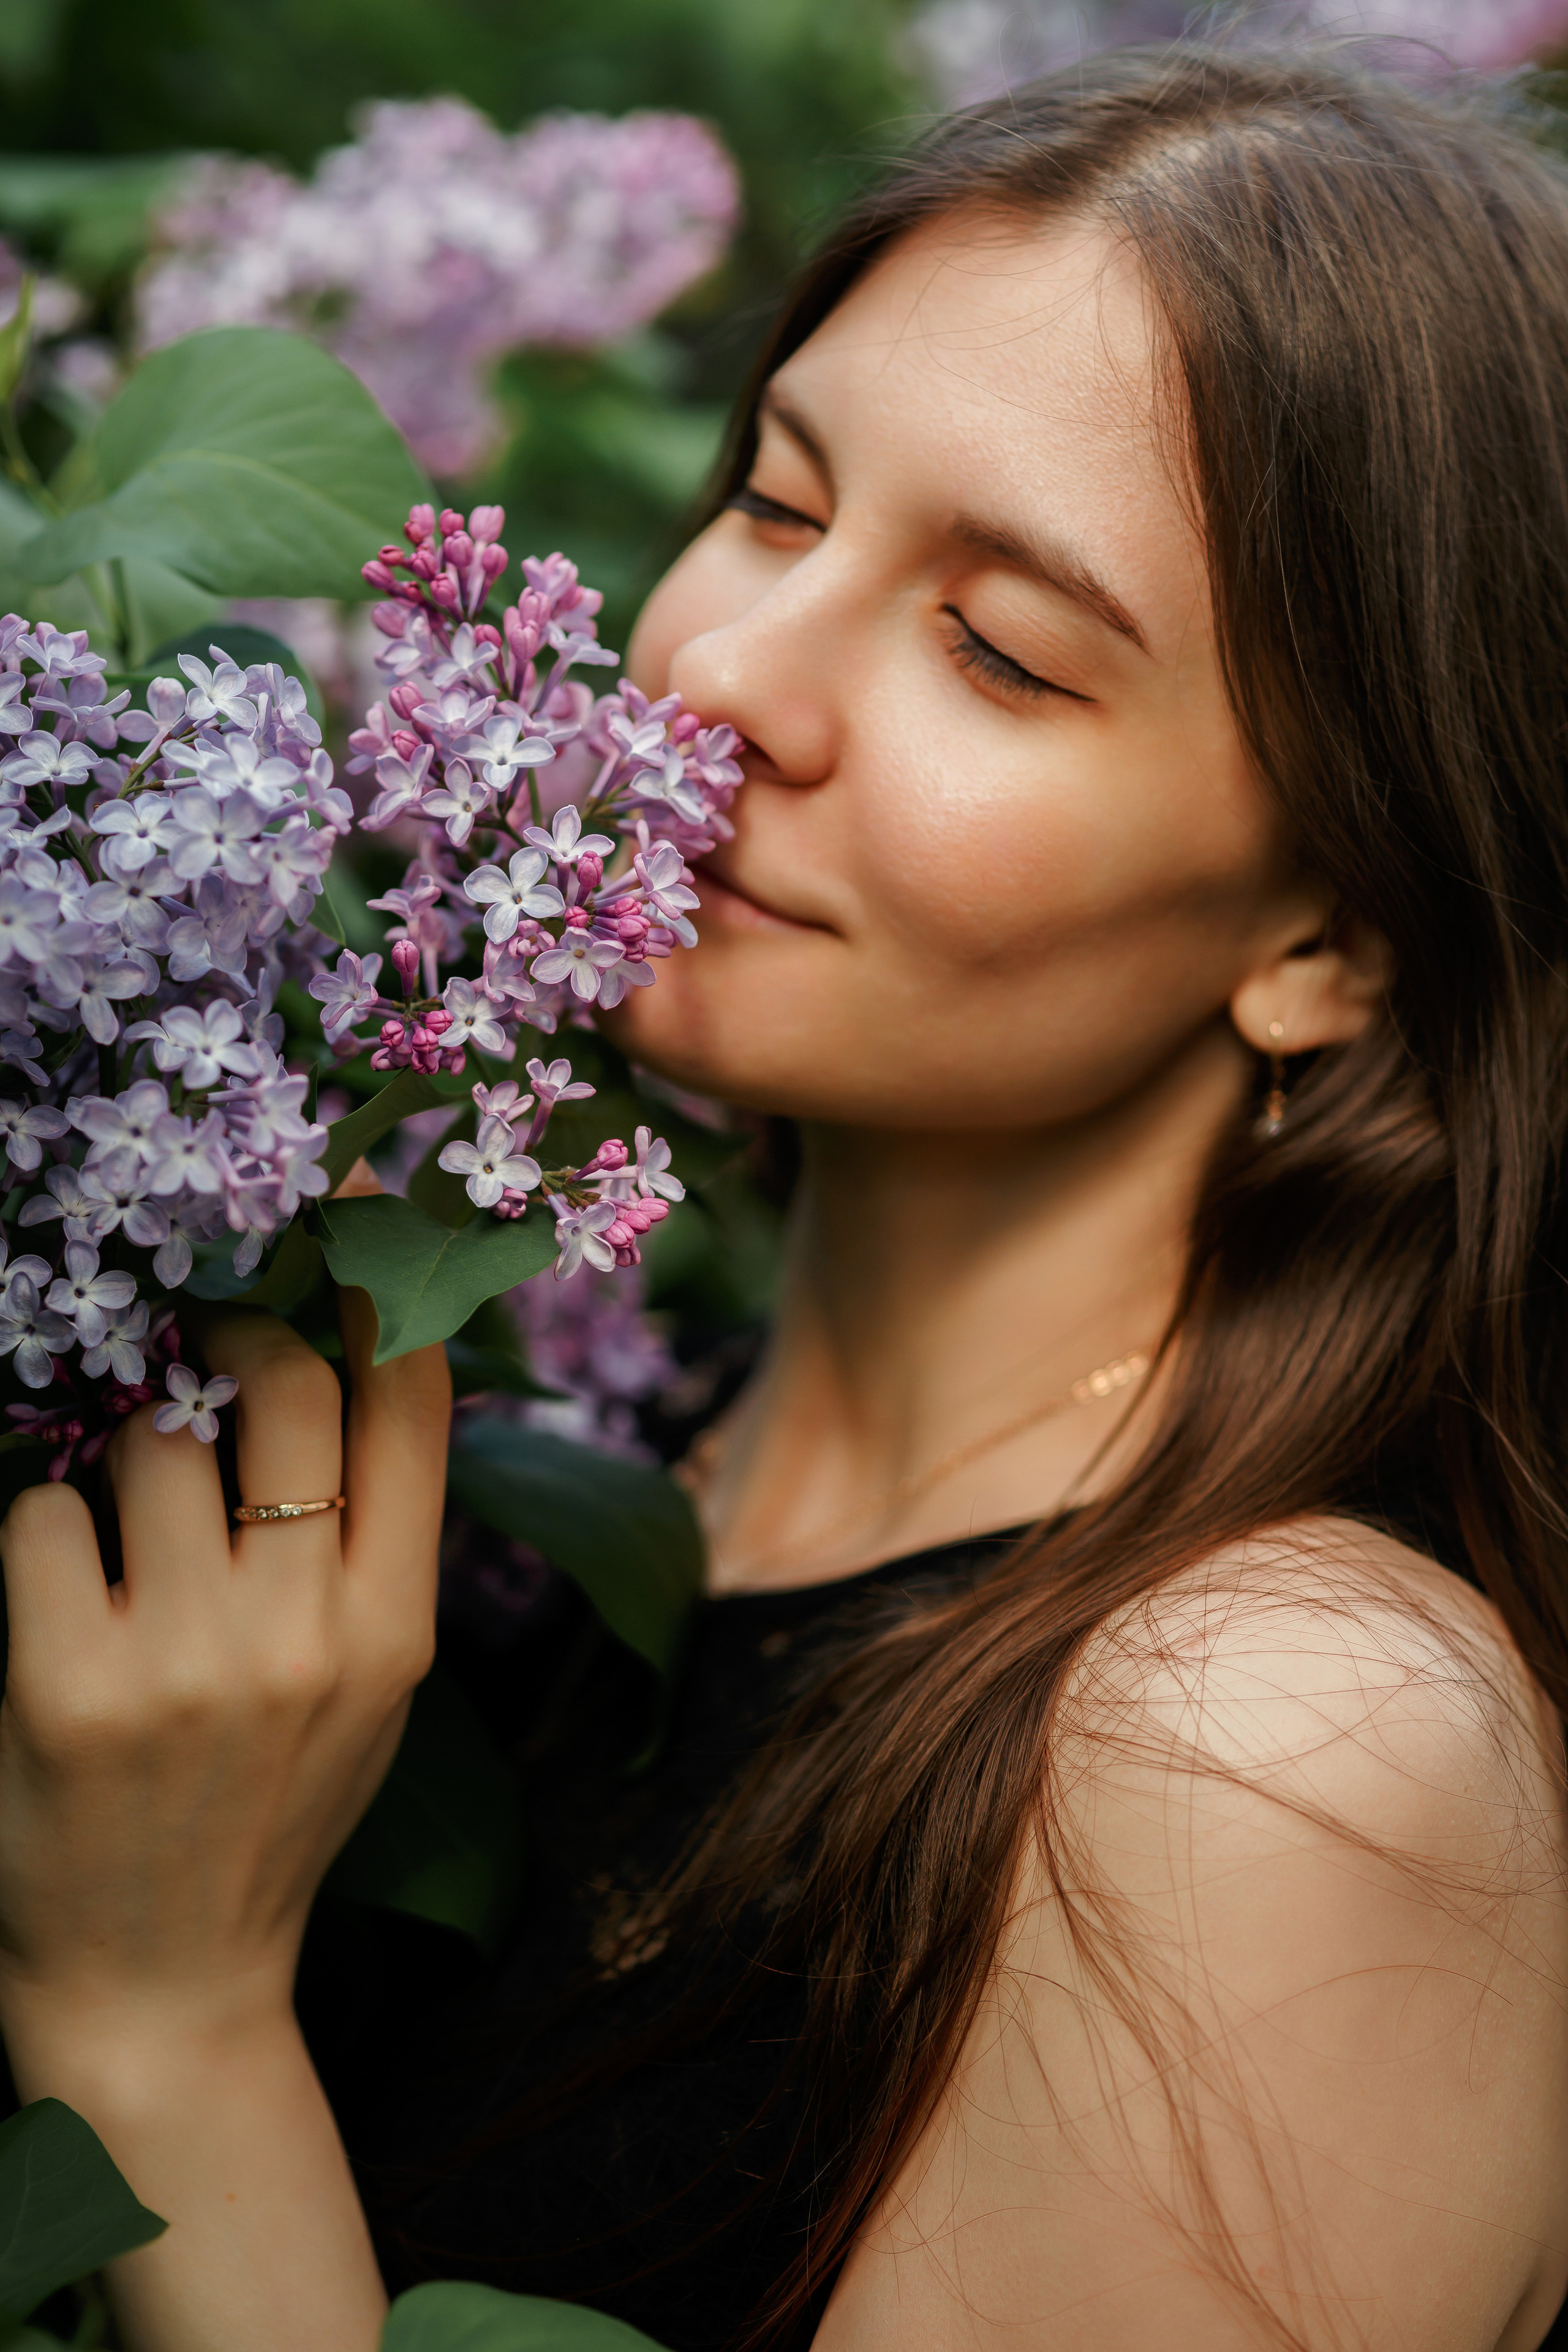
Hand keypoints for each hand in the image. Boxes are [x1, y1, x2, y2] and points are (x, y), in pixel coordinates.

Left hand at [0, 1291, 449, 2056]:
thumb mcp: (369, 1682)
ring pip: (149, 1438)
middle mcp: (304, 1636)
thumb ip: (372, 1539)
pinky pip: (40, 1514)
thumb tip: (349, 1351)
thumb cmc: (272, 1808)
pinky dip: (41, 1531)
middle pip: (284, 1383)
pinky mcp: (61, 1690)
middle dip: (233, 1333)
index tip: (349, 1212)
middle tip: (201, 1335)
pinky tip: (61, 1595)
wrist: (168, 1985)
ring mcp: (183, 1663)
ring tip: (125, 1527)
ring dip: (124, 1452)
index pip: (411, 1400)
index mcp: (395, 1628)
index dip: (382, 1283)